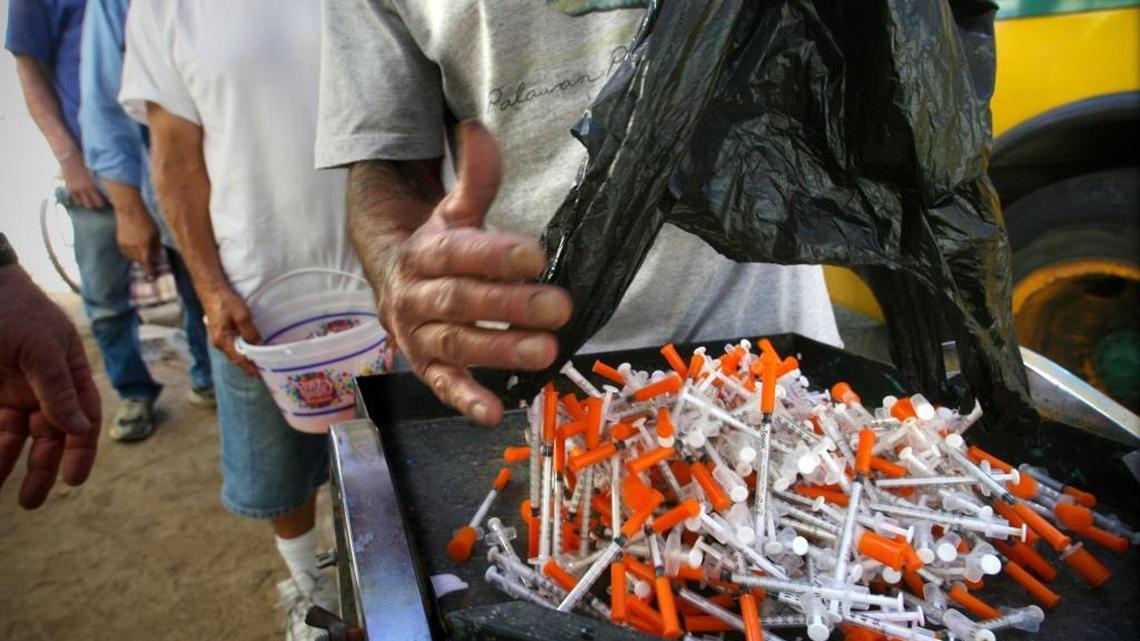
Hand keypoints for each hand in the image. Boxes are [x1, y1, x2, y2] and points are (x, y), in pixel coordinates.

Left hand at [0, 265, 100, 508]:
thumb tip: (80, 429)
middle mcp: (41, 389)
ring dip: (3, 463)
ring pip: (10, 438)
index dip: (79, 451)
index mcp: (67, 375)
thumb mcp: (40, 348)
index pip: (80, 421)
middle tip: (31, 502)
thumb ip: (57, 390)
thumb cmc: (12, 310)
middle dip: (40, 470)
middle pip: (46, 437)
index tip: (72, 481)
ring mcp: (9, 392)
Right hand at [59, 155, 107, 209]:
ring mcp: (76, 190)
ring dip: (88, 203)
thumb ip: (101, 179)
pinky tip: (83, 199)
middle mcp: (84, 190)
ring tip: (92, 202)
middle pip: (92, 205)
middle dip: (97, 205)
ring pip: (83, 204)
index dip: (105, 203)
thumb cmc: (85, 160)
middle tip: (101, 204)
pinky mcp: (69, 189)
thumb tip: (110, 185)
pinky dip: (79, 200)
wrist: (69, 156)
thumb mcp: (96, 170)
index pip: (100, 202)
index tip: (109, 203)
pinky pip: (75, 200)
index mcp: (93, 185)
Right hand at [114, 202, 161, 275]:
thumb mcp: (157, 233)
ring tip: (142, 248)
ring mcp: (124, 245)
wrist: (130, 211)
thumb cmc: (146, 221)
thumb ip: (157, 246)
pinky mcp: (119, 242)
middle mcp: (133, 248)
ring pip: (131, 257)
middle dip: (145, 261)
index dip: (150, 272)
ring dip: (138, 256)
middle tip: (151, 257)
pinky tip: (134, 246)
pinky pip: (125, 252)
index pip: (147, 264)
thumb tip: (157, 256)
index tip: (153, 278)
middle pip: (139, 261)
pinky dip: (131, 252)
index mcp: (144, 247)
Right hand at [200, 284, 261, 376]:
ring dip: (245, 359)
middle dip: (248, 367)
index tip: (262, 377)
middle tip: (263, 373)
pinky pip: (231, 346)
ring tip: (258, 364)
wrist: (211, 289)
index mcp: (223, 341)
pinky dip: (241, 351)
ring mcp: (217, 338)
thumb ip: (250, 332)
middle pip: (236, 359)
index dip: (251, 370)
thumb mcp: (242, 316)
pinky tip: (249, 350)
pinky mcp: (219, 332)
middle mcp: (218, 343)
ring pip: (233, 353)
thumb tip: (259, 345)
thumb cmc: (225, 301)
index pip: (239, 361)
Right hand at [377, 121, 571, 425]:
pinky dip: (465, 400)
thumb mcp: (452, 210)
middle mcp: (414, 296)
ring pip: (456, 343)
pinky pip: (442, 385)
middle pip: (461, 301)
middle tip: (560, 307)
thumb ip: (474, 179)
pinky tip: (496, 412)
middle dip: (509, 305)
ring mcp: (417, 335)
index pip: (458, 253)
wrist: (393, 281)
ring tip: (546, 353)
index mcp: (423, 252)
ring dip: (499, 351)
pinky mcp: (424, 366)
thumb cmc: (439, 246)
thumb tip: (477, 129)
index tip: (536, 254)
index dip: (494, 254)